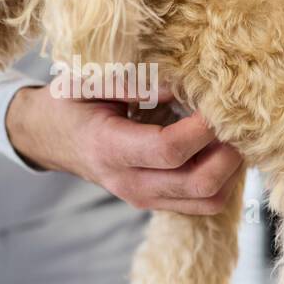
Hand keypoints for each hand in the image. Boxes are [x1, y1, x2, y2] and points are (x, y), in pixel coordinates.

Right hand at [5, 85, 241, 214]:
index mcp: (109, 148)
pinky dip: (221, 178)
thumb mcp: (89, 81)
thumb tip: (183, 84)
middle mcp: (129, 183)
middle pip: (199, 184)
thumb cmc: (68, 103)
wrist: (48, 137)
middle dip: (229, 152)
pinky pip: (203, 202)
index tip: (218, 102)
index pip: (170, 150)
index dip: (203, 127)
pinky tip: (216, 147)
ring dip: (230, 169)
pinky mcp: (155, 202)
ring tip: (229, 134)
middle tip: (236, 120)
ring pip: (209, 200)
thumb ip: (134, 81)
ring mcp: (143, 198)